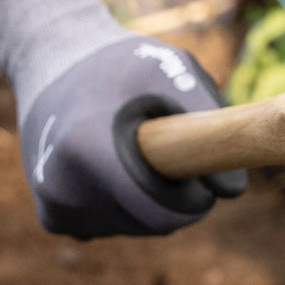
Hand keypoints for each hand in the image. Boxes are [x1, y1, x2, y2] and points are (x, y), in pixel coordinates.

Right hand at [0, 0, 244, 238]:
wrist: (51, 56)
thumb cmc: (120, 60)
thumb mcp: (172, 70)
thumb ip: (209, 121)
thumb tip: (234, 191)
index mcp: (88, 151)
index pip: (161, 213)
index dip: (192, 198)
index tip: (199, 173)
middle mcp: (62, 187)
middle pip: (150, 224)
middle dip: (173, 200)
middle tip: (171, 156)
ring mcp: (54, 206)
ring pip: (132, 228)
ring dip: (148, 203)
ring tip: (137, 153)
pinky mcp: (52, 216)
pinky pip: (111, 226)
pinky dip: (124, 206)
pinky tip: (115, 167)